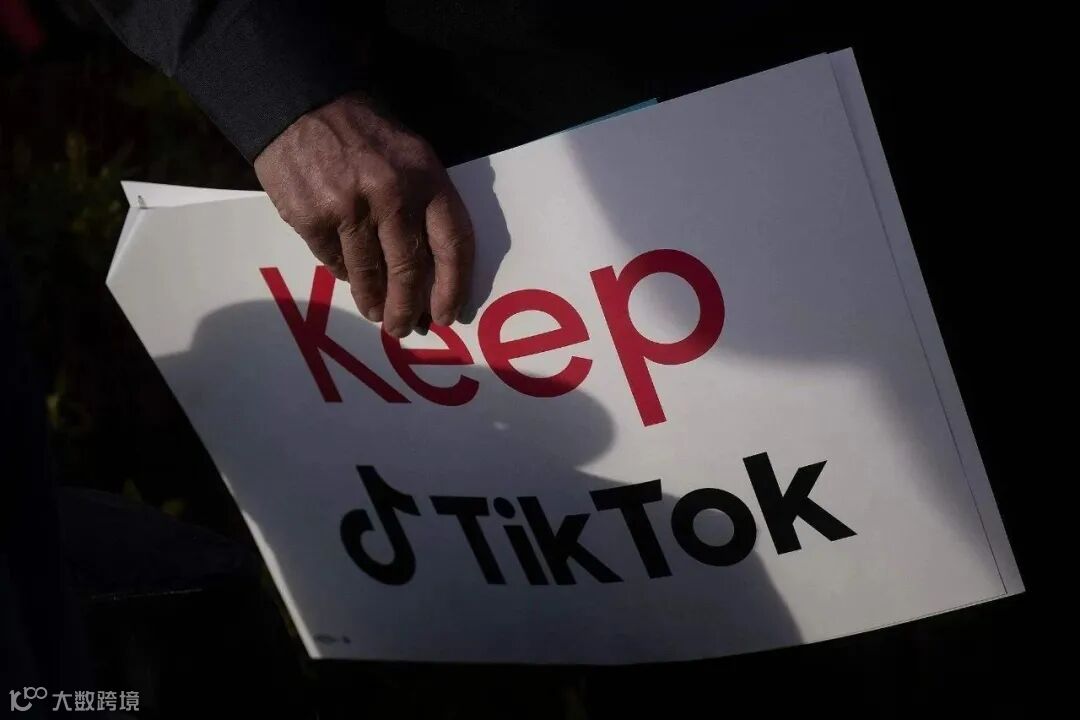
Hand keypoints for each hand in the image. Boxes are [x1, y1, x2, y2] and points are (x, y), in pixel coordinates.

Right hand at [254, 93, 473, 336]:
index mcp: (426, 178)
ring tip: (376, 315)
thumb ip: (426, 205)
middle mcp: (392, 195)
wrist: (301, 104)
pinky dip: (343, 274)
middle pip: (409, 270)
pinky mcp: (312, 218)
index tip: (448, 315)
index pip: (452, 244)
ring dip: (374, 302)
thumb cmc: (366, 135)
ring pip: (368, 274)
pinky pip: (333, 262)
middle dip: (408, 307)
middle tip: (405, 328)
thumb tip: (431, 273)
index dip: (453, 287)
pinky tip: (349, 279)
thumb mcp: (412, 156)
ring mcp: (349, 208)